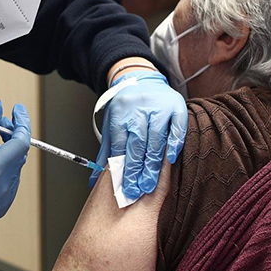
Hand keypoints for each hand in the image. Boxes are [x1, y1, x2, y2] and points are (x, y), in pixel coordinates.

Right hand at [0, 101, 30, 269]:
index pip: (21, 141)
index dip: (21, 122)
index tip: (17, 110)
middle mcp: (4, 188)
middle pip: (19, 155)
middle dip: (11, 137)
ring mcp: (3, 200)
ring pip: (13, 169)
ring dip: (4, 155)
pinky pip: (8, 184)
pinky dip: (1, 172)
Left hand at [90, 71, 186, 200]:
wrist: (142, 78)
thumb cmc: (126, 107)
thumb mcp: (111, 124)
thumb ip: (106, 151)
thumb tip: (94, 180)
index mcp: (120, 114)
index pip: (120, 145)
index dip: (121, 168)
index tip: (122, 187)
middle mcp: (139, 110)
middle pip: (137, 144)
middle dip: (136, 170)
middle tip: (136, 191)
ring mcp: (159, 107)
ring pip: (156, 138)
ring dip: (153, 164)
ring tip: (150, 184)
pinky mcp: (176, 106)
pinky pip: (177, 127)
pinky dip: (174, 143)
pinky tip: (170, 159)